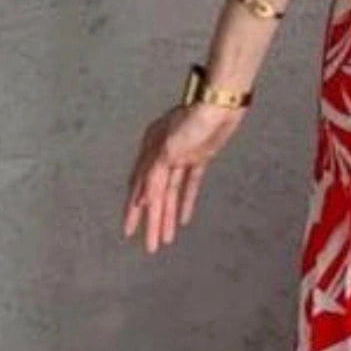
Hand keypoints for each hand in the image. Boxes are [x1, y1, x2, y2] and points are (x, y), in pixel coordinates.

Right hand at [122, 102, 245, 253]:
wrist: (221, 104)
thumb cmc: (194, 119)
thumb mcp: (168, 148)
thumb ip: (154, 176)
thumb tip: (141, 201)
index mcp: (150, 151)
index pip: (139, 189)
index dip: (134, 212)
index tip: (129, 232)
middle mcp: (162, 155)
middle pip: (155, 195)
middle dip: (153, 221)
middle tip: (151, 247)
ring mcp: (181, 156)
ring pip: (171, 193)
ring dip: (168, 215)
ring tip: (166, 239)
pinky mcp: (200, 156)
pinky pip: (190, 184)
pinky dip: (186, 200)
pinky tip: (183, 218)